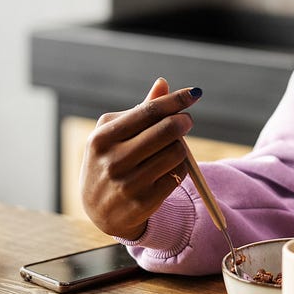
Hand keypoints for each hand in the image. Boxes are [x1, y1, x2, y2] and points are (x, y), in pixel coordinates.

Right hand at [79, 77, 201, 239]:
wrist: (99, 209)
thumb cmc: (110, 160)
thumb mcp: (115, 135)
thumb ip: (141, 110)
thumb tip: (163, 83)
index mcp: (102, 137)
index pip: (149, 111)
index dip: (176, 100)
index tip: (195, 93)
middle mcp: (113, 160)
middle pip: (167, 129)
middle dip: (183, 121)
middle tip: (186, 121)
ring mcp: (128, 183)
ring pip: (176, 152)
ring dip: (181, 147)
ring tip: (171, 149)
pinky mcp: (143, 202)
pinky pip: (178, 174)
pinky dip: (180, 167)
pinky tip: (168, 169)